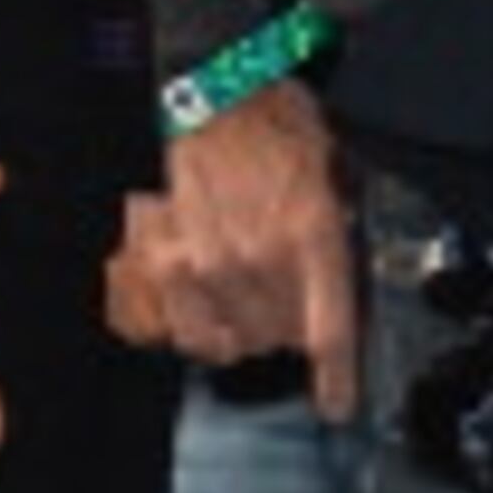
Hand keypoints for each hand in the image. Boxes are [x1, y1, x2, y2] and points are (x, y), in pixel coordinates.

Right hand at [121, 84, 356, 413]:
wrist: (208, 88)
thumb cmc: (271, 121)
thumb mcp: (330, 171)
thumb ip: (333, 236)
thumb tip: (333, 288)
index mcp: (311, 237)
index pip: (328, 334)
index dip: (336, 381)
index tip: (336, 405)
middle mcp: (258, 260)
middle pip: (277, 341)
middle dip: (284, 328)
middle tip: (281, 296)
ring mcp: (201, 264)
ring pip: (225, 341)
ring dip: (237, 329)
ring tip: (238, 298)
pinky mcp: (156, 260)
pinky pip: (175, 327)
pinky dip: (189, 324)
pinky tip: (197, 302)